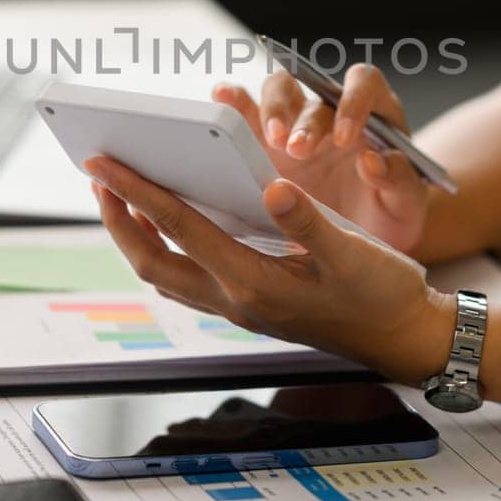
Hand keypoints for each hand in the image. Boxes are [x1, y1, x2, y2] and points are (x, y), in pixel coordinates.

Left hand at [86, 155, 454, 385]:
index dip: (137, 192)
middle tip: (98, 176)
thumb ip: (310, 221)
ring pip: (165, 273)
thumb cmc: (382, 293)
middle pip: (151, 260)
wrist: (402, 337)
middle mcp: (235, 299)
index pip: (179, 228)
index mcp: (254, 281)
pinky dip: (167, 249)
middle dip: (118, 218)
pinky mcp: (248, 307)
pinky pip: (187, 279)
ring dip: (136, 236)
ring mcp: (238, 308)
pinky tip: (173, 227)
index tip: (102, 163)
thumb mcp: (354, 252)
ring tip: (123, 197)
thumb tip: (273, 186)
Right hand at [212, 64, 430, 252]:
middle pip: (312, 86)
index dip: (353, 102)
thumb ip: (398, 181)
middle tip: (297, 150)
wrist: (364, 241)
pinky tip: (220, 99)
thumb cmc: (389, 214)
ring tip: (270, 140)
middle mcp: (332, 109)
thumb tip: (373, 160)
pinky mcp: (265, 138)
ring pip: (279, 89)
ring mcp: (296, 120)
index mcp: (374, 114)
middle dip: (304, 118)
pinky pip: (246, 106)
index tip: (344, 139)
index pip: (363, 84)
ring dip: (272, 110)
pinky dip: (232, 98)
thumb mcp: (405, 206)